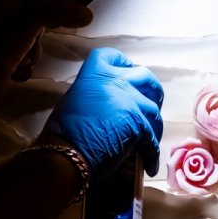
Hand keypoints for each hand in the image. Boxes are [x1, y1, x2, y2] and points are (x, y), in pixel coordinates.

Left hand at [0, 0, 92, 102]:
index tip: (60, 6)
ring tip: (24, 58)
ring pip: (30, 38)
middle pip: (33, 14)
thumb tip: (88, 14)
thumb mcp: (33, 18)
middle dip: (41, 31)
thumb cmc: (0, 40)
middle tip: (38, 37)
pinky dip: (24, 63)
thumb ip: (60, 11)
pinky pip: (22, 55)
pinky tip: (17, 69)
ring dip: (33, 51)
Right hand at [43, 47, 163, 178]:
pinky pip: (152, 138)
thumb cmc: (62, 132)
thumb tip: (105, 104)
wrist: (67, 153)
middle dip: (152, 89)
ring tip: (151, 136)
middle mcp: (116, 82)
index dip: (123, 63)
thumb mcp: (75, 99)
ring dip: (154, 124)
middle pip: (145, 77)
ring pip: (154, 110)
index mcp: (95, 73)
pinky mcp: (139, 125)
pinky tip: (149, 162)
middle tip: (152, 101)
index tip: (128, 70)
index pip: (113, 56)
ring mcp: (130, 102)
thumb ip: (94, 94)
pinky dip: (151, 151)